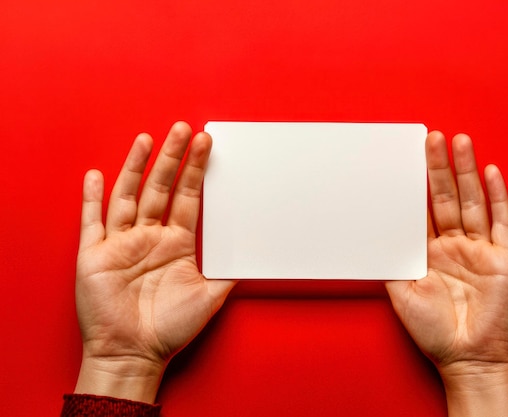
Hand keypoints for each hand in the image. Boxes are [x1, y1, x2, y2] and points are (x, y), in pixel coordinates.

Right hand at [74, 122, 235, 402]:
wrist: (135, 354)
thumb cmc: (171, 328)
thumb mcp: (211, 295)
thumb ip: (230, 271)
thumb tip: (257, 253)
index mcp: (177, 243)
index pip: (188, 198)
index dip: (196, 171)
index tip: (206, 145)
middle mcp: (150, 237)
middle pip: (161, 188)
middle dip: (172, 159)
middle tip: (183, 130)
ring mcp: (122, 244)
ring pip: (129, 196)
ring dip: (136, 168)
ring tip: (148, 140)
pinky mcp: (95, 256)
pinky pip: (91, 222)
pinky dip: (91, 198)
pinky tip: (96, 175)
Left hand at [386, 131, 507, 415]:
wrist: (467, 358)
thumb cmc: (432, 330)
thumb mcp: (400, 291)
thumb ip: (391, 259)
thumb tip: (371, 229)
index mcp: (429, 252)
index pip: (421, 209)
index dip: (414, 185)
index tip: (404, 159)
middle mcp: (454, 246)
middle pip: (446, 198)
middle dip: (438, 168)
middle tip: (430, 138)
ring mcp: (480, 249)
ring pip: (472, 202)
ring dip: (465, 172)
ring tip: (458, 142)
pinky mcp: (504, 258)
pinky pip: (501, 222)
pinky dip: (497, 197)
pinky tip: (490, 173)